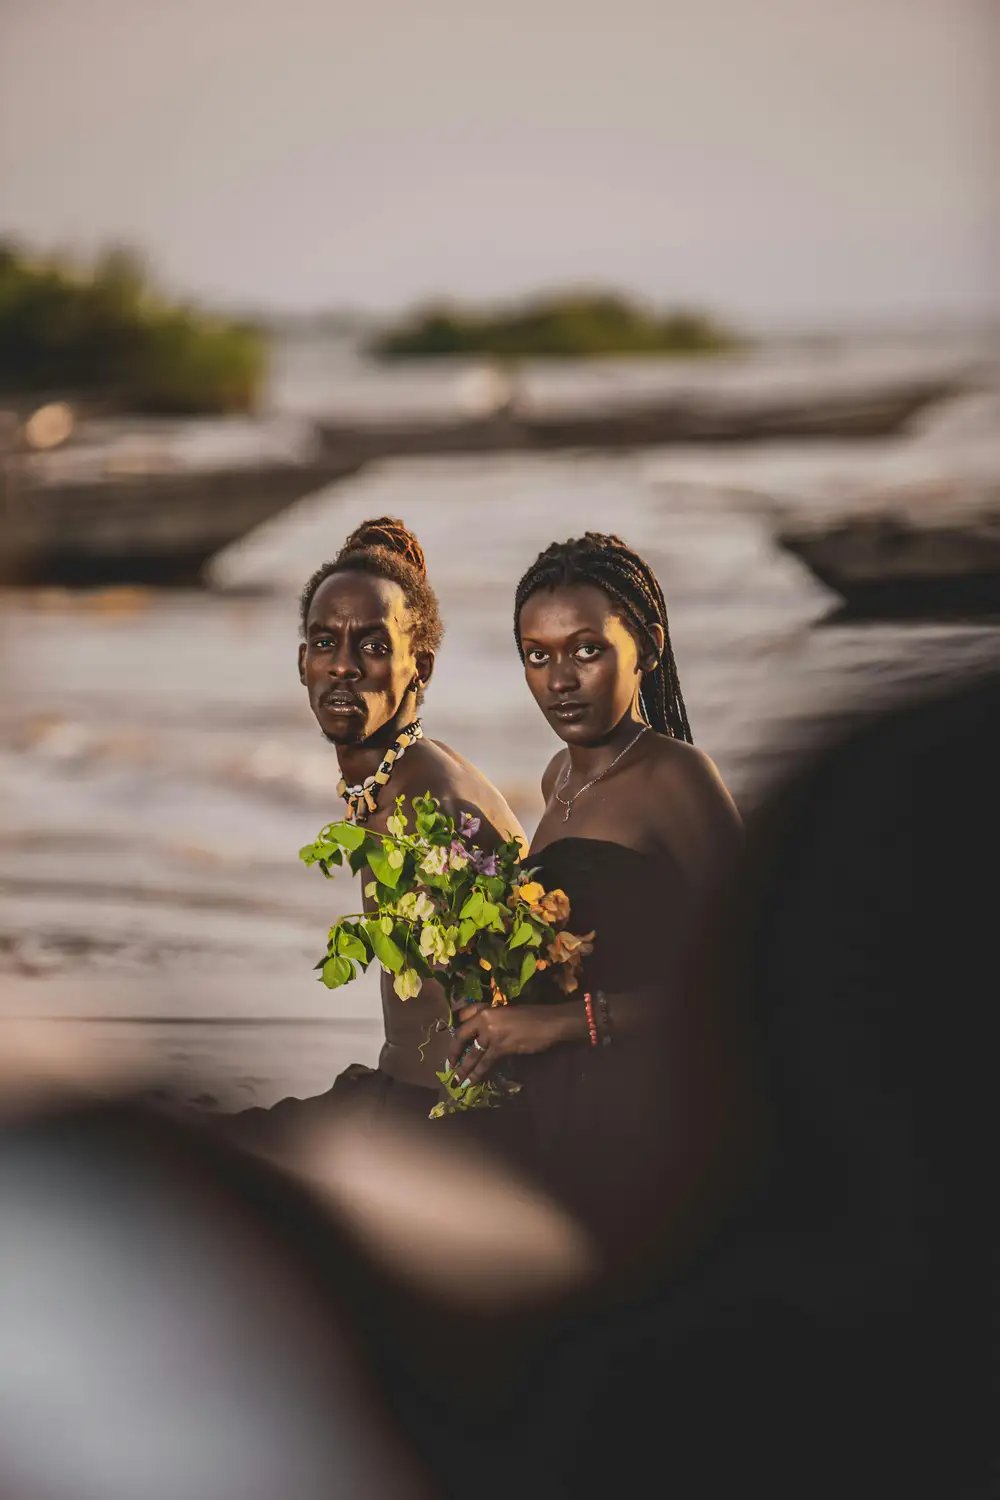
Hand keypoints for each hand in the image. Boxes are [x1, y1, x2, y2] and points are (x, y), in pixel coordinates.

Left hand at [448, 1002, 581, 1087]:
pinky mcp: (501, 1047)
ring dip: (464, 1069)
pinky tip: (472, 1082)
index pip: (463, 1019)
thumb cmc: (531, 1016)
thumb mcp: (507, 1012)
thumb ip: (492, 1020)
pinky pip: (485, 1062)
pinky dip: (478, 1073)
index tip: (453, 1043)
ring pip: (473, 1053)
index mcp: (486, 1009)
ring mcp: (492, 1034)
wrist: (548, 1023)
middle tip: (449, 1066)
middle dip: (454, 1053)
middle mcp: (485, 1020)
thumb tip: (481, 1033)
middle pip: (462, 1037)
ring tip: (457, 1080)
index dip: (456, 1033)